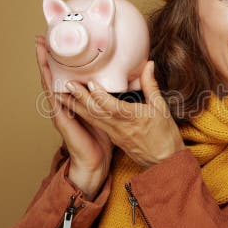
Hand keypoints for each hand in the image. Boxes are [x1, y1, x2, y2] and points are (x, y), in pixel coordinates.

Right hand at [35, 35, 112, 199]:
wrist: (94, 163)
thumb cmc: (101, 140)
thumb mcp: (108, 112)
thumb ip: (110, 95)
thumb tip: (122, 80)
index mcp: (75, 101)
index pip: (65, 76)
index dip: (61, 60)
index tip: (59, 42)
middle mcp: (64, 103)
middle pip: (53, 75)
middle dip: (47, 57)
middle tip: (42, 37)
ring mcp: (61, 110)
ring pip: (50, 83)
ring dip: (43, 65)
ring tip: (39, 48)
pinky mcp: (62, 119)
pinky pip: (54, 98)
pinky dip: (49, 84)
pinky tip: (46, 73)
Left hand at [58, 60, 185, 167]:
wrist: (163, 162)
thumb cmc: (164, 136)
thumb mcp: (161, 108)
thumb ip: (151, 85)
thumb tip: (148, 65)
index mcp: (132, 118)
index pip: (111, 106)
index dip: (100, 95)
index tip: (90, 83)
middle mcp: (119, 127)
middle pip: (96, 111)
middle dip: (80, 98)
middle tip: (67, 84)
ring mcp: (113, 133)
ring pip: (91, 118)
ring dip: (76, 105)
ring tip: (62, 93)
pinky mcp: (112, 136)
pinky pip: (95, 123)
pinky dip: (83, 113)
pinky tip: (74, 106)